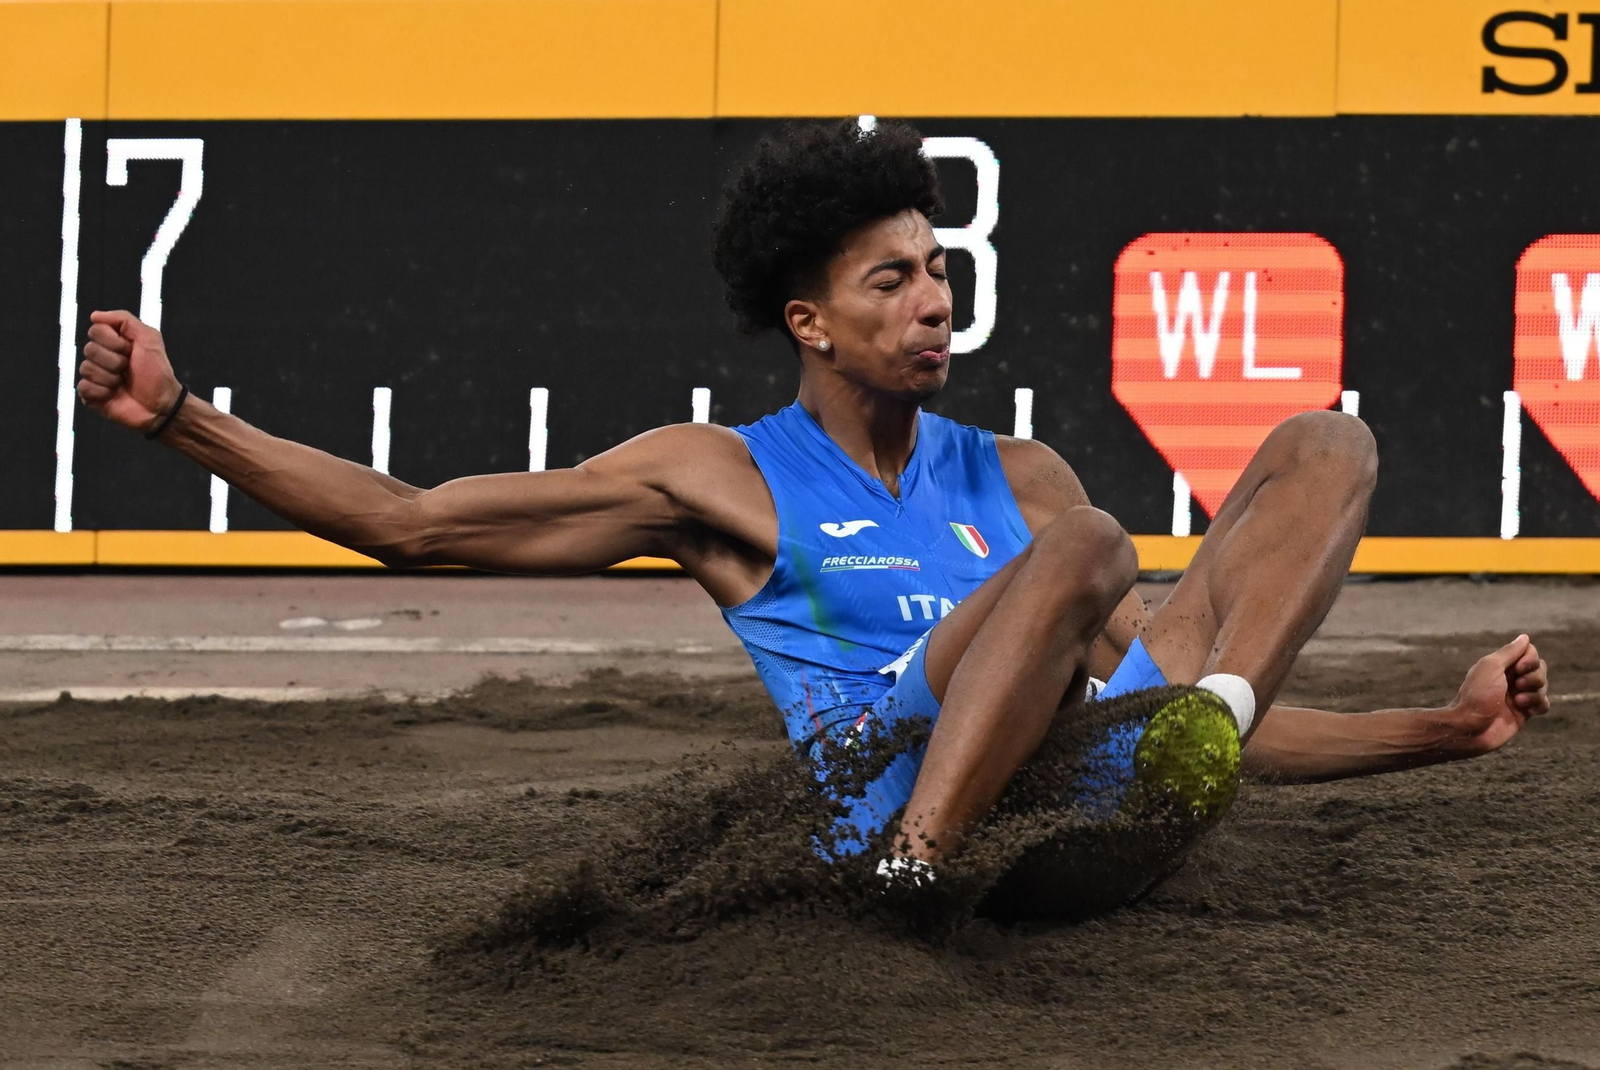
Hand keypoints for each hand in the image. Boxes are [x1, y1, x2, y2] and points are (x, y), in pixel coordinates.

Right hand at [78, 310, 183, 433]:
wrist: (161, 404)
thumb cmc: (157, 372)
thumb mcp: (149, 339)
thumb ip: (125, 320)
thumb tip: (95, 316)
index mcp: (112, 342)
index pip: (95, 331)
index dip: (115, 342)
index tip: (130, 351)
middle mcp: (100, 357)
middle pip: (89, 349)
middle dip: (115, 361)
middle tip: (128, 369)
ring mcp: (94, 376)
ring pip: (86, 368)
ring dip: (110, 378)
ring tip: (123, 383)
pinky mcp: (90, 395)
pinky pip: (84, 387)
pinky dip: (102, 392)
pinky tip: (114, 394)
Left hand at [1445, 634, 1550, 755]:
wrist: (1470, 728)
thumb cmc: (1477, 695)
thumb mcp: (1491, 667)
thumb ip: (1509, 652)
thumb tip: (1524, 637)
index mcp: (1501, 665)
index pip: (1529, 652)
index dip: (1530, 658)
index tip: (1519, 668)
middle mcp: (1510, 679)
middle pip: (1540, 668)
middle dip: (1535, 676)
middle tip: (1518, 685)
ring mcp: (1518, 695)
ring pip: (1543, 686)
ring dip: (1535, 692)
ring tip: (1518, 701)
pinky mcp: (1524, 713)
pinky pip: (1544, 704)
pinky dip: (1540, 705)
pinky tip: (1527, 711)